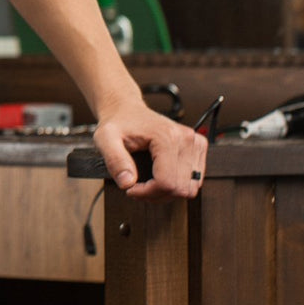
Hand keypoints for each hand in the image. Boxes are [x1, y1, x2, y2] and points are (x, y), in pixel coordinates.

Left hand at [93, 100, 207, 200]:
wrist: (127, 109)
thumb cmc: (117, 122)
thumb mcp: (105, 139)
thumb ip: (114, 160)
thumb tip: (127, 183)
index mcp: (167, 136)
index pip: (166, 182)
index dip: (146, 193)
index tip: (130, 188)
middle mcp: (186, 139)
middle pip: (180, 188)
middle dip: (156, 195)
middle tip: (136, 187)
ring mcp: (195, 143)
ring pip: (190, 188)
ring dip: (167, 192)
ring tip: (147, 183)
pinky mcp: (198, 148)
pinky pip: (195, 180)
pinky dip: (177, 185)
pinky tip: (159, 177)